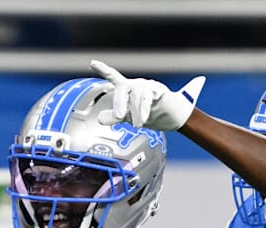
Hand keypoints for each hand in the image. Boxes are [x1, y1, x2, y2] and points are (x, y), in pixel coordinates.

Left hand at [90, 60, 204, 130]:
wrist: (173, 118)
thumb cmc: (152, 114)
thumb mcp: (130, 118)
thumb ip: (114, 118)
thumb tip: (100, 119)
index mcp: (127, 89)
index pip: (114, 77)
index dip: (103, 70)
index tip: (92, 63)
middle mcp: (136, 85)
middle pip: (122, 87)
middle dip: (119, 103)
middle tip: (119, 117)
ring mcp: (147, 86)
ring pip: (136, 94)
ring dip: (136, 112)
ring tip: (137, 125)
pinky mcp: (159, 90)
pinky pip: (148, 97)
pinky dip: (144, 109)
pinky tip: (145, 119)